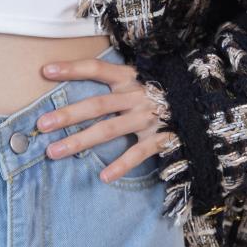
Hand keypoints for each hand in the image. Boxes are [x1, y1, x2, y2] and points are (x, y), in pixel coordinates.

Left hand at [35, 57, 170, 181]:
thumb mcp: (140, 79)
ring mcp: (149, 117)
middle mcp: (137, 95)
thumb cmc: (163, 92)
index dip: (72, 69)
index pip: (98, 69)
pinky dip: (122, 165)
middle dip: (68, 114)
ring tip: (54, 152)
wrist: (204, 104)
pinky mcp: (162, 138)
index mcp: (130, 78)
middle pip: (97, 104)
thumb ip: (115, 81)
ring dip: (80, 141)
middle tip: (41, 124)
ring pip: (110, 129)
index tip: (45, 71)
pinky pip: (139, 153)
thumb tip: (78, 81)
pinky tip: (104, 176)